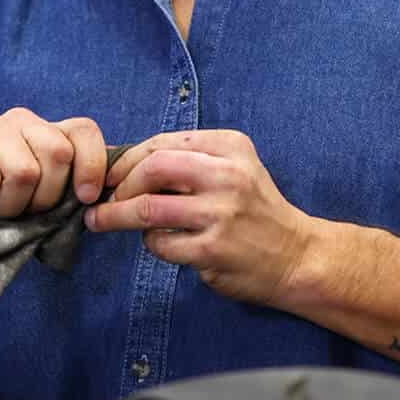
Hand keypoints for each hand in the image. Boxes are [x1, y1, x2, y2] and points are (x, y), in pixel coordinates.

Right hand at [0, 108, 109, 225]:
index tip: (85, 197)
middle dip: (45, 197)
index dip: (93, 165)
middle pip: (58, 154)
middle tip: (22, 210)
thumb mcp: (33, 196)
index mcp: (45, 131)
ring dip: (10, 206)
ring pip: (23, 172)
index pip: (84, 131)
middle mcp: (21, 121)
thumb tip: (99, 199)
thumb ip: (64, 191)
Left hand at [84, 129, 315, 306]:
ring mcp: (221, 213)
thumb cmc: (255, 210)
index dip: (127, 159)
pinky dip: (150, 242)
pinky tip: (157, 242)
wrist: (297, 256)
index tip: (110, 174)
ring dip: (116, 216)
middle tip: (105, 197)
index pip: (162, 143)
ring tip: (101, 221)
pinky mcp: (213, 249)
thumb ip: (189, 161)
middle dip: (120, 183)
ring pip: (147, 208)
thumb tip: (123, 163)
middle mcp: (228, 175)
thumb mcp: (234, 168)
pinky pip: (160, 243)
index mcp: (230, 147)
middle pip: (152, 168)